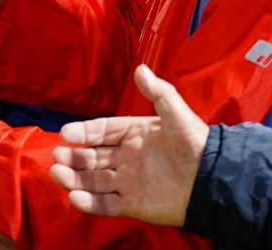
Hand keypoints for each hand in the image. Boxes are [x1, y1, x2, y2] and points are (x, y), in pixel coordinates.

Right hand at [48, 65, 210, 225]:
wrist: (214, 180)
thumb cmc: (197, 144)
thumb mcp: (177, 114)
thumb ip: (158, 92)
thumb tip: (140, 69)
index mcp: (134, 134)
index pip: (102, 131)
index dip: (83, 132)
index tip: (66, 133)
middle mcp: (127, 157)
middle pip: (91, 157)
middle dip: (72, 157)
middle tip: (57, 156)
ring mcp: (129, 182)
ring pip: (93, 180)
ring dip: (74, 178)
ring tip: (58, 175)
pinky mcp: (134, 204)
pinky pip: (107, 204)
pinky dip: (90, 202)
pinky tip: (75, 197)